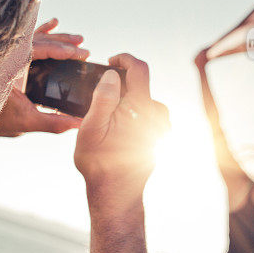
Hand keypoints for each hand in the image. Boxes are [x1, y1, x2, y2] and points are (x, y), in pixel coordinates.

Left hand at [0, 18, 87, 138]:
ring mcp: (4, 53)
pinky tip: (52, 23)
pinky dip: (40, 32)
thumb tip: (79, 123)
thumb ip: (53, 123)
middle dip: (64, 42)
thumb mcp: (27, 122)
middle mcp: (6, 54)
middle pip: (40, 39)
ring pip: (34, 37)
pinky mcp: (5, 56)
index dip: (63, 49)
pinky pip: (25, 40)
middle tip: (83, 46)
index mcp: (9, 64)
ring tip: (77, 38)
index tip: (81, 52)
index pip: (41, 48)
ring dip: (56, 36)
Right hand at [74, 54, 169, 210]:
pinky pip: (149, 117)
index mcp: (141, 108)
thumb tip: (112, 74)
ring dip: (129, 104)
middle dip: (121, 88)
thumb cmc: (100, 162)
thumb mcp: (92, 128)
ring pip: (145, 102)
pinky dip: (135, 117)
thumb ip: (103, 98)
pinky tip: (121, 132)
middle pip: (141, 86)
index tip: (110, 62)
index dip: (124, 58)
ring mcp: (161, 128)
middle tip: (101, 104)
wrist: (117, 194)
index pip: (139, 68)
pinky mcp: (161, 138)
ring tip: (109, 122)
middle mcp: (157, 115)